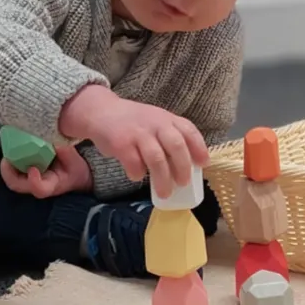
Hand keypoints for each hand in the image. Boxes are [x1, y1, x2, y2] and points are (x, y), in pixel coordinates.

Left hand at [0, 142, 91, 197]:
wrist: (76, 177)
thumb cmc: (75, 170)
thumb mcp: (75, 160)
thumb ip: (65, 151)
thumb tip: (52, 140)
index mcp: (52, 185)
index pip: (40, 189)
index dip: (34, 181)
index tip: (33, 169)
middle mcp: (38, 186)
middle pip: (18, 186)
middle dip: (9, 173)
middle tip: (6, 159)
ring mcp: (30, 182)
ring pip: (13, 180)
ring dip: (7, 167)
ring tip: (8, 150)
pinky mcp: (26, 175)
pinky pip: (14, 171)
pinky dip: (10, 161)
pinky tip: (11, 147)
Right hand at [59, 84, 209, 198]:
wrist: (100, 111)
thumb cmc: (132, 122)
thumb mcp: (154, 121)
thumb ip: (169, 136)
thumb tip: (186, 166)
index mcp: (166, 118)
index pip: (189, 130)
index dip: (199, 148)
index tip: (203, 164)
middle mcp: (155, 123)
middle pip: (176, 146)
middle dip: (183, 168)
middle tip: (183, 183)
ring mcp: (138, 133)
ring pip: (157, 159)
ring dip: (163, 179)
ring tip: (165, 192)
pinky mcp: (121, 143)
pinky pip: (134, 164)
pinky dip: (138, 174)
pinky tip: (137, 176)